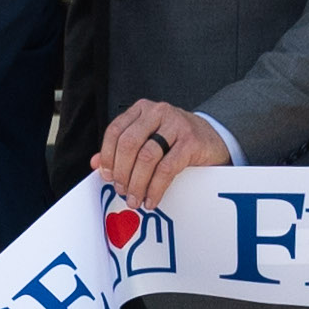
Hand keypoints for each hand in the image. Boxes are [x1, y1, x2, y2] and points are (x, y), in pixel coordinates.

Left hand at [97, 100, 234, 211]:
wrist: (213, 140)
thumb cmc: (176, 141)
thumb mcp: (147, 139)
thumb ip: (121, 149)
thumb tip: (95, 164)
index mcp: (142, 110)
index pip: (115, 130)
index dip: (107, 156)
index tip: (106, 176)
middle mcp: (158, 112)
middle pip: (129, 143)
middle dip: (122, 172)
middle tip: (121, 191)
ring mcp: (176, 125)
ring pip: (146, 156)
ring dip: (137, 183)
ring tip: (135, 199)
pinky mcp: (191, 142)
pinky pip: (166, 168)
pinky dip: (156, 188)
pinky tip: (152, 198)